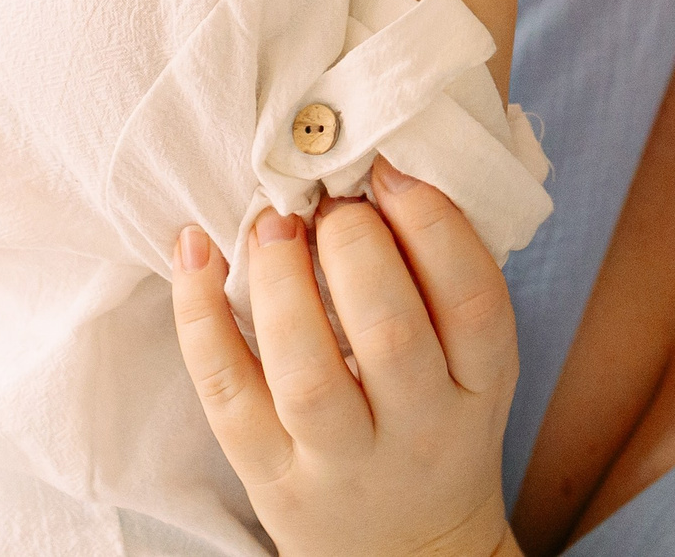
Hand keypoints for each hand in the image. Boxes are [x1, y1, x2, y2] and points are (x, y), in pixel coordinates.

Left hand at [171, 160, 523, 556]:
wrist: (407, 552)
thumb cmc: (435, 422)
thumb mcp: (473, 364)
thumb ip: (445, 279)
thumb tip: (387, 157)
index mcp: (480, 386)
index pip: (473, 302)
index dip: (433, 222)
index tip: (389, 167)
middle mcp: (418, 428)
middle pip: (390, 334)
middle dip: (353, 246)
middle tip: (327, 199)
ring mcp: (340, 460)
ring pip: (307, 373)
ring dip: (280, 281)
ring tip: (270, 220)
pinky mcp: (270, 476)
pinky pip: (227, 396)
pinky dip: (200, 317)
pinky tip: (194, 250)